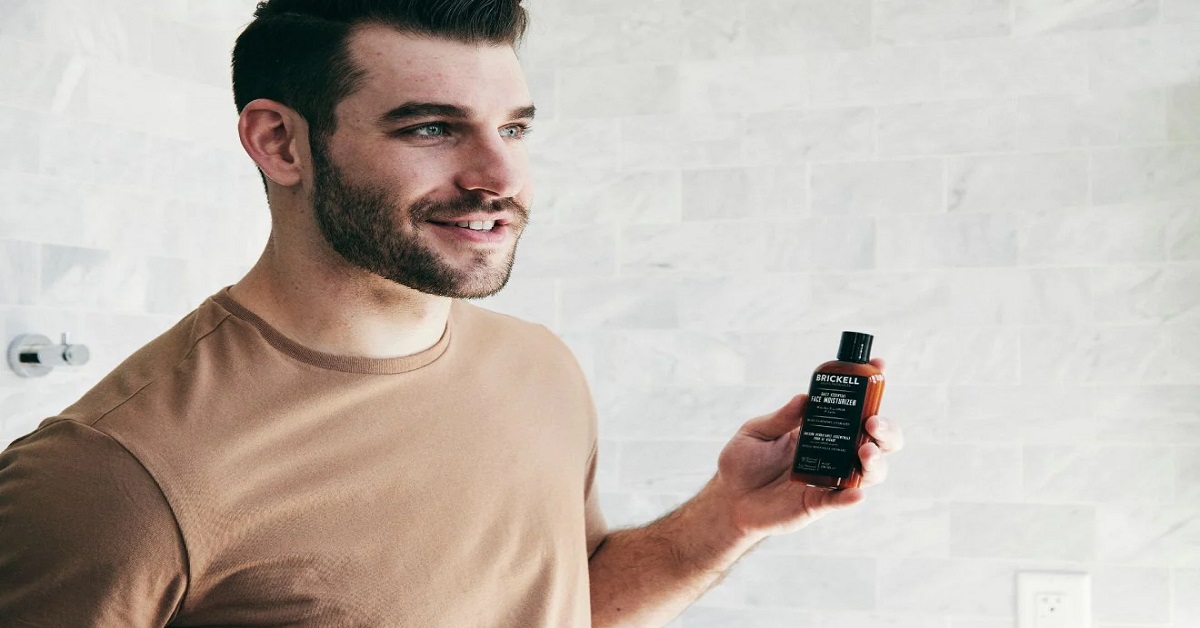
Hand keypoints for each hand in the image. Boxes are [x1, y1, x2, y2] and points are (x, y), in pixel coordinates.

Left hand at [712, 358, 902, 538]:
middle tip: (873, 422)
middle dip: (886, 430)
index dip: (871, 387)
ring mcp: (829, 479)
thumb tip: (804, 398)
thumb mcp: (756, 432)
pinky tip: (855, 493)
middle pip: (877, 440)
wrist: (728, 499)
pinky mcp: (818, 503)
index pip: (854, 406)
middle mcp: (833, 452)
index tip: (879, 365)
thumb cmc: (743, 461)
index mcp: (820, 428)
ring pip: (870, 472)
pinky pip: (840, 500)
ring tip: (864, 452)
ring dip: (875, 462)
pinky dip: (850, 497)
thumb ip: (780, 418)